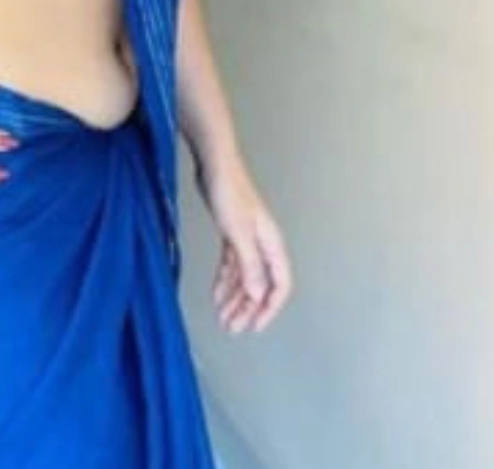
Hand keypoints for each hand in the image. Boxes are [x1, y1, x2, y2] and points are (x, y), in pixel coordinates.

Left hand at [195, 156, 292, 333]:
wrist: (214, 165)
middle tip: (233, 328)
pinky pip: (232, 266)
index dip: (269, 309)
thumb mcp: (238, 233)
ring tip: (223, 318)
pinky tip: (216, 295)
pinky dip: (225, 282)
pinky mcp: (233, 234)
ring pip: (245, 278)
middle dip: (248, 309)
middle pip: (261, 285)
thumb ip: (249, 265)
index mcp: (271, 244)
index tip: (254, 326)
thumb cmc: (228, 191)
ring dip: (235, 299)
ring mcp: (248, 240)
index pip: (279, 285)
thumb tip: (258, 295)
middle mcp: (263, 245)